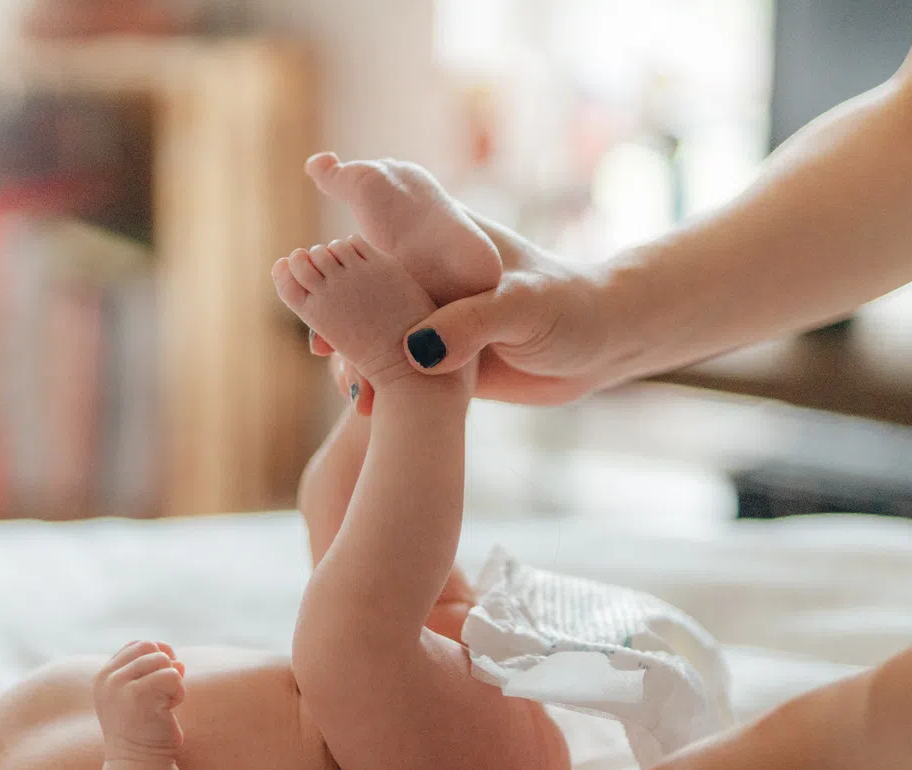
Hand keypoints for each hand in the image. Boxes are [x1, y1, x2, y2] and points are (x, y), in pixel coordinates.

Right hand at [94, 641, 186, 760]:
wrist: (139, 765)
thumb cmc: (144, 733)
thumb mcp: (141, 697)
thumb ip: (153, 673)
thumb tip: (178, 661)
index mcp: (103, 677)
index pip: (136, 645)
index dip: (157, 657)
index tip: (160, 684)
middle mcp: (107, 678)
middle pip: (149, 647)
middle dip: (165, 668)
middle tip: (163, 696)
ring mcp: (119, 685)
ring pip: (162, 660)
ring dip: (173, 683)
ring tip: (164, 706)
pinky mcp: (137, 694)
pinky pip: (172, 676)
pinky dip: (178, 693)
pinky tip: (169, 711)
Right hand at [312, 214, 613, 410]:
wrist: (605, 347)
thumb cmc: (573, 309)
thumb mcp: (523, 310)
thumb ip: (470, 326)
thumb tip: (414, 351)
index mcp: (445, 246)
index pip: (380, 222)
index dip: (344, 222)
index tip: (307, 248)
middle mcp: (430, 280)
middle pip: (364, 287)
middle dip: (334, 312)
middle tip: (320, 347)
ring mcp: (433, 320)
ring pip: (373, 334)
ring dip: (353, 357)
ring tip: (346, 385)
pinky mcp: (442, 362)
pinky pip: (395, 371)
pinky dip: (376, 385)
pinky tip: (363, 406)